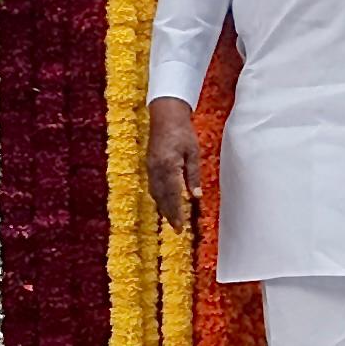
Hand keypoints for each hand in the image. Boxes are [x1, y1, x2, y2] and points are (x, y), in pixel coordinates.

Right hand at [145, 96, 201, 233]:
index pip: (173, 196)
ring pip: (156, 193)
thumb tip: (195, 197)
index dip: (176, 213)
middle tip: (177, 229)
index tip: (181, 227)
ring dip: (163, 208)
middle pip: (162, 198)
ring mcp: (150, 167)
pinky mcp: (149, 165)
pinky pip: (153, 186)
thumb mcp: (193, 153)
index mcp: (169, 167)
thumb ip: (193, 176)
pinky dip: (159, 197)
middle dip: (170, 215)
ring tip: (171, 220)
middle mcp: (156, 170)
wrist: (165, 116)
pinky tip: (164, 202)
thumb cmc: (183, 132)